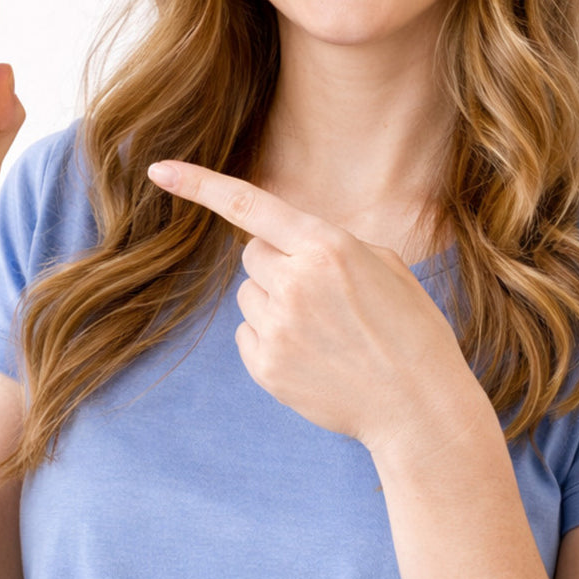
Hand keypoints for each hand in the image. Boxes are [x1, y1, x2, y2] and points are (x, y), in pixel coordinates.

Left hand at [147, 159, 478, 457]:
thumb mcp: (383, 265)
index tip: (158, 170)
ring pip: (249, 295)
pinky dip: (270, 340)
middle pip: (253, 255)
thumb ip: (328, 244)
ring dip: (275, 303)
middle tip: (323, 295)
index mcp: (327, 246)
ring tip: (325, 331)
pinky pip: (247, 334)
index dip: (199, 184)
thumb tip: (286, 243)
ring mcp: (277, 327)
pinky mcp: (266, 366)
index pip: (250, 205)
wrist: (420, 408)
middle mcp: (295, 281)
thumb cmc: (409, 330)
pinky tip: (312, 356)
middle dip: (278, 264)